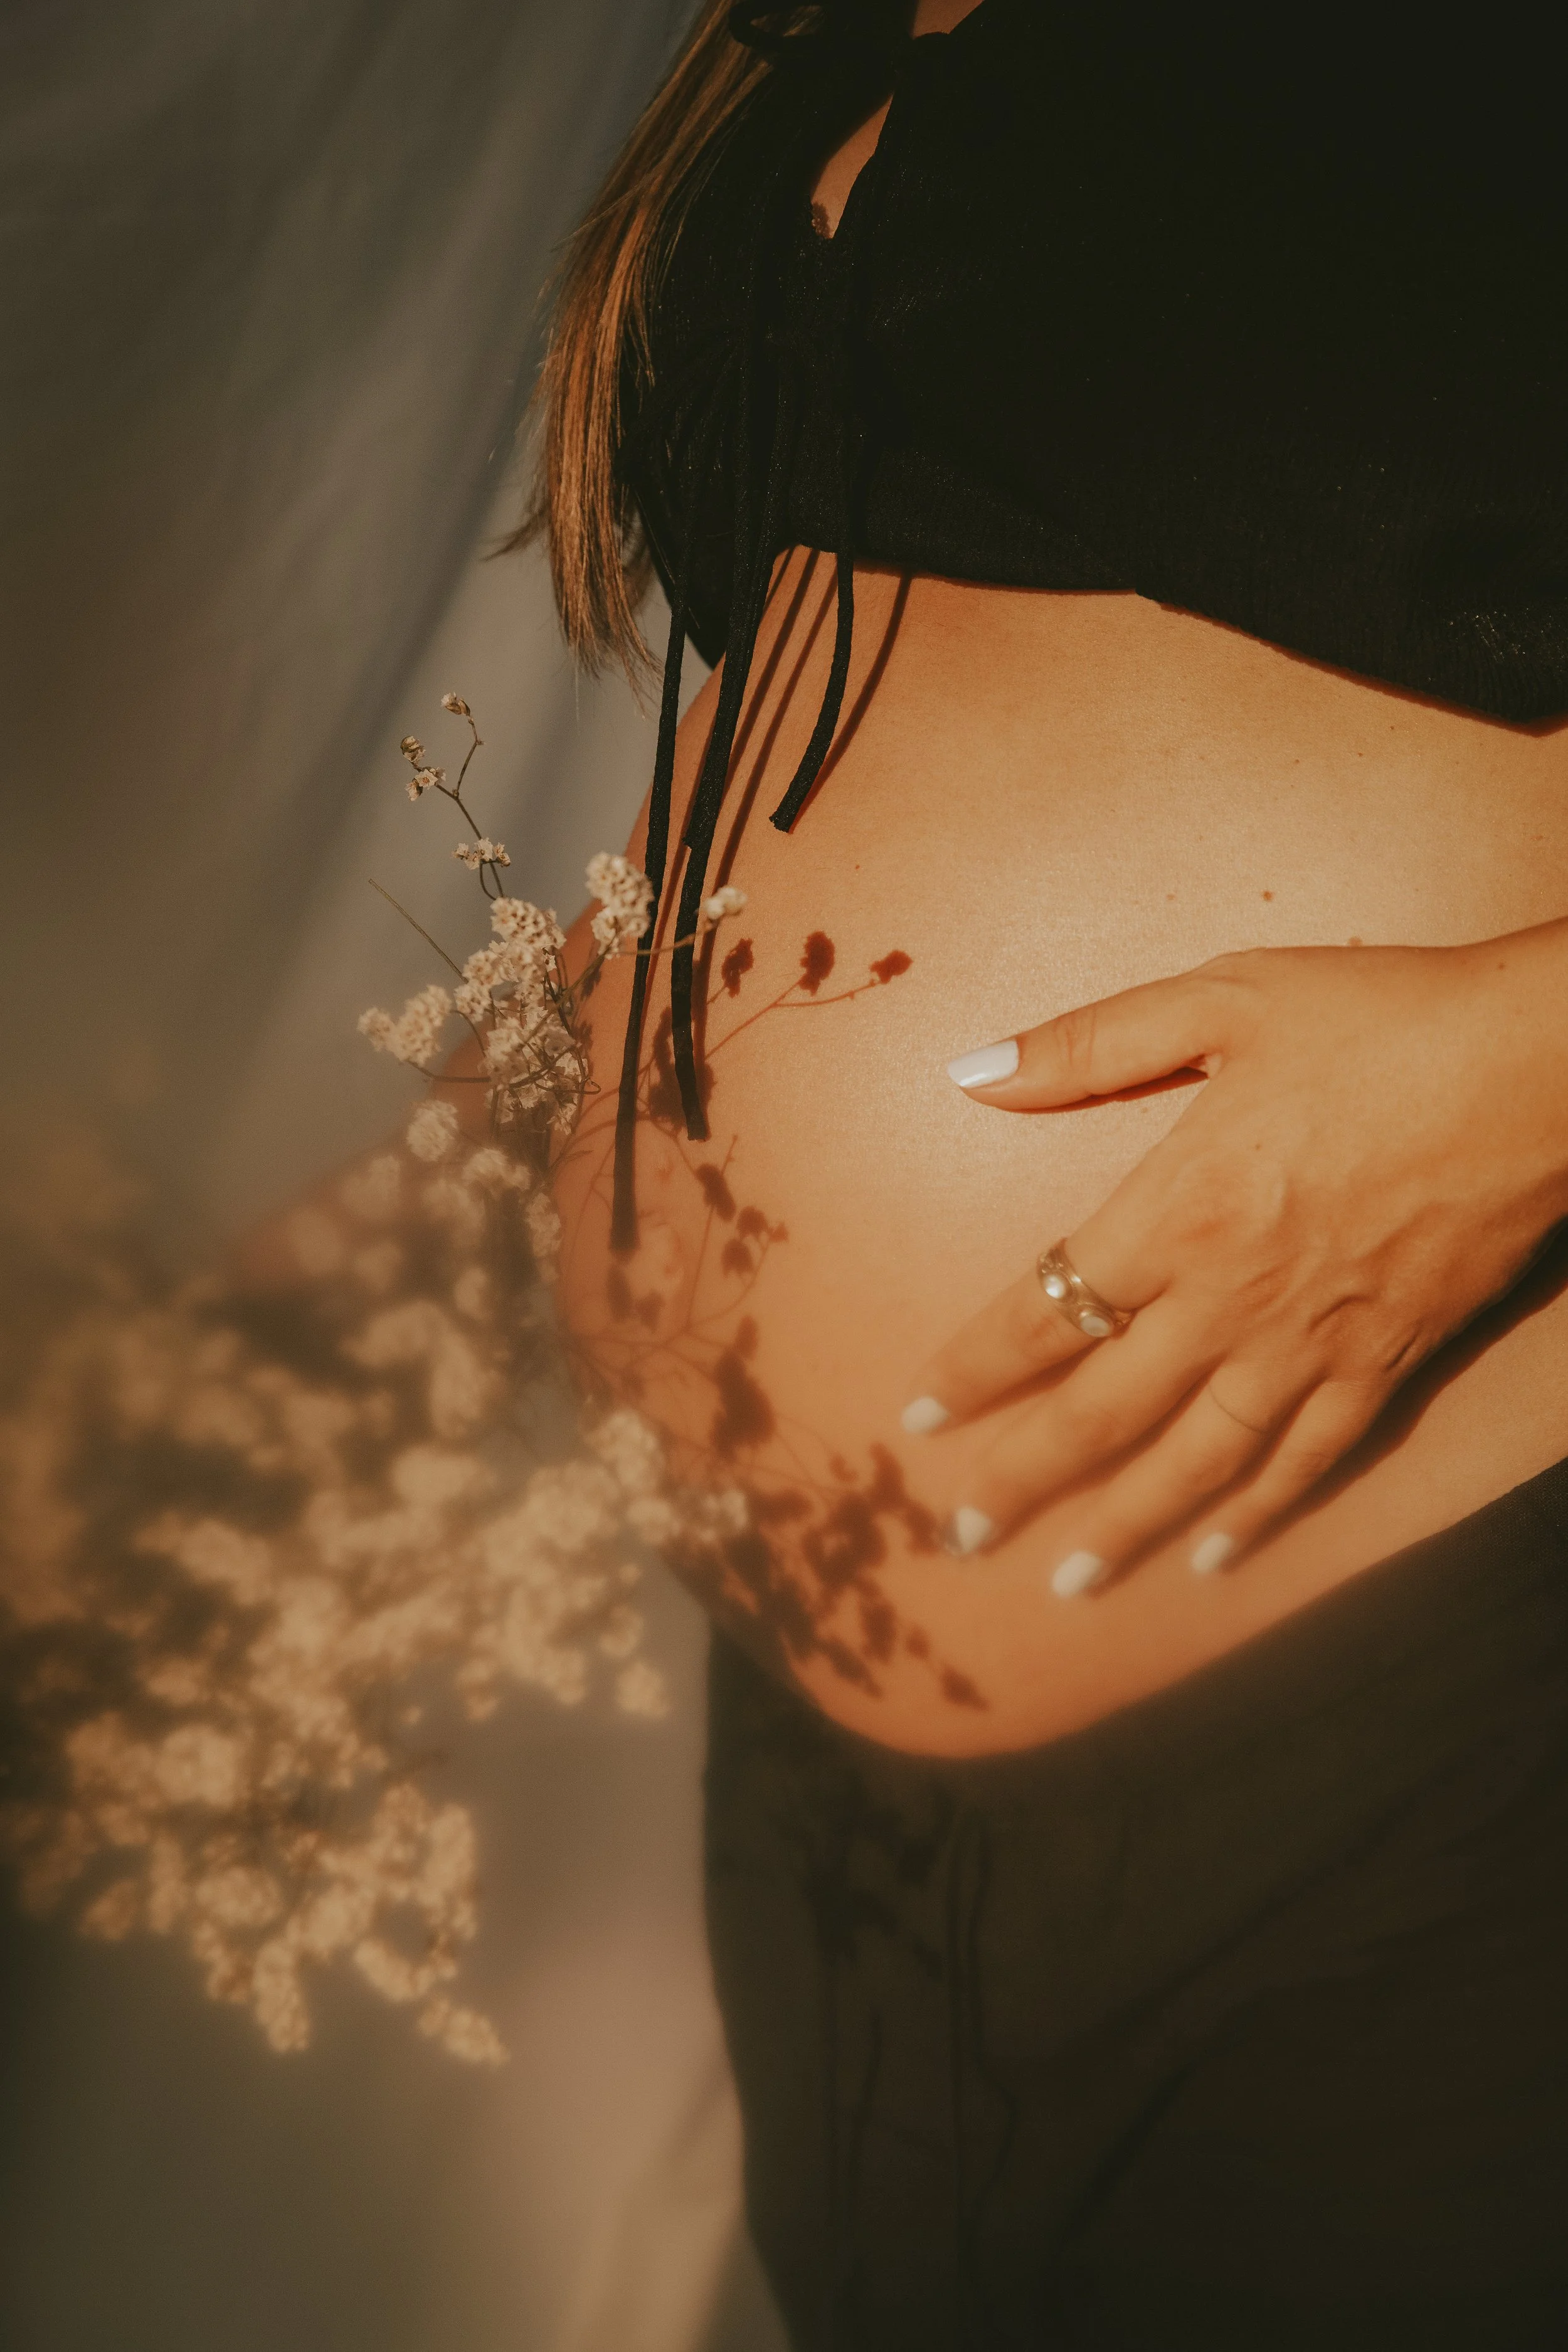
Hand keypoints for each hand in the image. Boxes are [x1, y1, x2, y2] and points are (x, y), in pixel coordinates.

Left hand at [902, 924, 1567, 1592]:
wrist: (1539, 1063)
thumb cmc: (1379, 1019)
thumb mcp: (1222, 998)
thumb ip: (1087, 1044)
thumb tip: (968, 1073)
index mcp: (1176, 1210)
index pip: (1042, 1312)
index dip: (972, 1372)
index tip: (916, 1420)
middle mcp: (1231, 1297)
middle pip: (1101, 1411)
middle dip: (1023, 1477)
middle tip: (961, 1533)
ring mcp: (1313, 1342)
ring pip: (1198, 1461)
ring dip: (1125, 1525)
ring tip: (1067, 1580)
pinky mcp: (1388, 1359)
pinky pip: (1309, 1459)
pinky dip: (1259, 1516)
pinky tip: (1215, 1558)